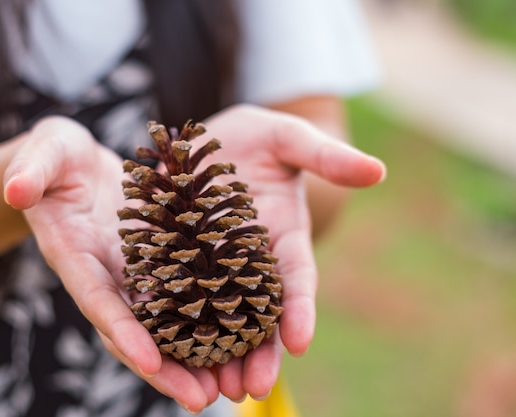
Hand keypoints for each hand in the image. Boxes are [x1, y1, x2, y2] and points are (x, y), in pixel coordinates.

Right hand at [2, 117, 217, 411]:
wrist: (76, 165)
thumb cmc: (55, 157)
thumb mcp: (43, 151)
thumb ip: (30, 169)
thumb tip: (16, 190)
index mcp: (74, 254)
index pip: (97, 298)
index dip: (120, 329)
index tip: (149, 361)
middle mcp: (104, 275)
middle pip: (132, 329)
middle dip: (163, 367)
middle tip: (201, 400)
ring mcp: (130, 272)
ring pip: (161, 323)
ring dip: (190, 357)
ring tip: (226, 386)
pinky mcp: (155, 262)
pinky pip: (179, 297)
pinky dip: (202, 321)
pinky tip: (235, 340)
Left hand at [188, 104, 385, 401]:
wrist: (203, 142)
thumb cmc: (253, 138)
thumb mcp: (286, 138)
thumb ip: (324, 156)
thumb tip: (378, 170)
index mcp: (283, 238)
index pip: (296, 278)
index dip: (300, 308)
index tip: (300, 341)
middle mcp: (251, 262)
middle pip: (258, 314)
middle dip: (259, 352)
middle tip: (251, 389)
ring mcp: (213, 267)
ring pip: (219, 319)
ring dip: (218, 355)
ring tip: (214, 393)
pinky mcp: (178, 265)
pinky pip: (177, 300)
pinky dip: (177, 329)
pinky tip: (167, 356)